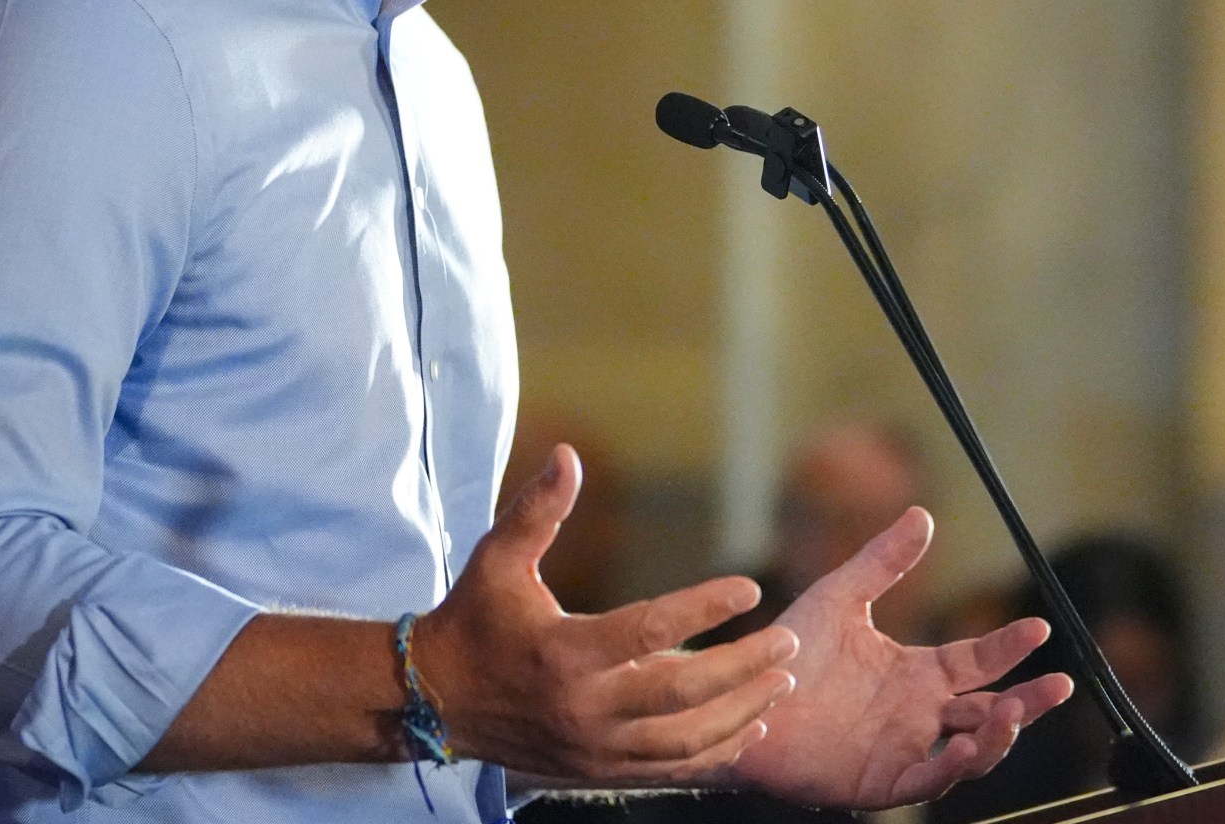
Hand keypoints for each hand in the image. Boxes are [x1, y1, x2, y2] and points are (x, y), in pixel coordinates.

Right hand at [412, 445, 802, 784]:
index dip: (705, 607)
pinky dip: (714, 751)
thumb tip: (568, 454)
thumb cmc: (473, 618)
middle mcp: (583, 707)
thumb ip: (537, 509)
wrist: (436, 701)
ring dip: (741, 712)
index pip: (651, 630)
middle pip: (682, 693)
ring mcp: (593, 747)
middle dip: (744, 668)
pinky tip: (749, 727)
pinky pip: (669, 769)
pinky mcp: (597, 770)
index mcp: (564, 652)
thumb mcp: (497, 558)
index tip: (750, 587)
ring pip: (684, 740)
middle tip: (788, 641)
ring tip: (782, 682)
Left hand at [723, 507, 1072, 809]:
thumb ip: (882, 562)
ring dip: (997, 737)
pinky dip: (948, 770)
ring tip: (1011, 712)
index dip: (1010, 646)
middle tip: (1060, 685)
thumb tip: (922, 514)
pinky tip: (961, 749)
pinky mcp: (879, 782)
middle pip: (989, 712)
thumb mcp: (840, 597)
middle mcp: (919, 714)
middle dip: (1028, 701)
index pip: (978, 660)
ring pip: (969, 752)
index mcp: (917, 673)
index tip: (1040, 627)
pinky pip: (925, 782)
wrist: (741, 695)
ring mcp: (903, 749)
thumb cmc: (789, 652)